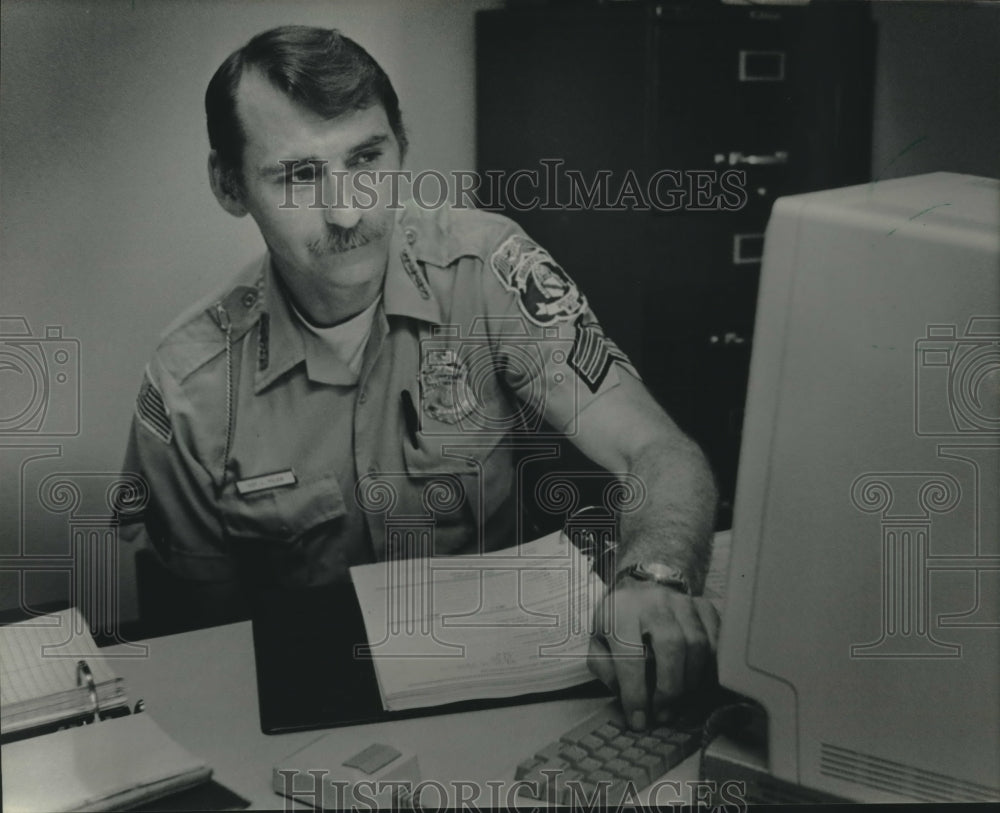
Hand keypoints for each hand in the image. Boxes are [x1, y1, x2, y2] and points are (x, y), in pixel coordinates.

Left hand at [587, 579, 719, 729]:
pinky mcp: (702, 605)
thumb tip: (628, 701)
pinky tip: (699, 682)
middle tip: (664, 713)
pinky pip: (717, 638)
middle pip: (672, 646)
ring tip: (680, 702)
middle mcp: (653, 601)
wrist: (637, 590)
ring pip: (698, 644)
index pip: (630, 657)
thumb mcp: (598, 643)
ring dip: (692, 682)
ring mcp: (682, 601)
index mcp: (620, 611)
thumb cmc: (617, 623)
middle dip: (670, 688)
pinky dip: (712, 666)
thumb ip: (606, 670)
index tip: (639, 720)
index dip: (636, 694)